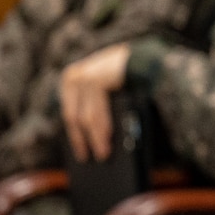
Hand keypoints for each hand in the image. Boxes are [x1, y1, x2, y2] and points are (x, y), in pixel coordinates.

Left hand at [59, 44, 131, 162]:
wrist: (143, 57)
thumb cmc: (126, 74)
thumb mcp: (105, 89)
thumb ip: (94, 104)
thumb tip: (91, 135)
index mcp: (70, 79)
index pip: (71, 113)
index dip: (76, 135)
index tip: (81, 151)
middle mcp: (72, 77)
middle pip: (76, 117)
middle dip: (85, 139)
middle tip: (92, 157)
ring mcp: (82, 78)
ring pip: (87, 117)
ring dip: (96, 137)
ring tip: (103, 153)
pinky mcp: (95, 80)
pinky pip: (97, 111)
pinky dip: (103, 127)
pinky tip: (107, 138)